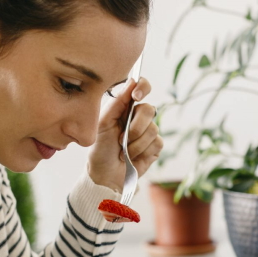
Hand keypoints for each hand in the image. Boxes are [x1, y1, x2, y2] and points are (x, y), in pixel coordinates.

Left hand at [87, 77, 163, 192]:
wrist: (105, 175)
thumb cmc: (100, 148)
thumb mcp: (103, 124)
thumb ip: (117, 103)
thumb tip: (132, 81)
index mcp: (125, 107)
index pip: (141, 87)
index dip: (143, 87)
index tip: (136, 96)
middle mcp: (138, 116)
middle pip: (149, 109)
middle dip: (134, 127)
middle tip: (121, 138)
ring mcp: (148, 131)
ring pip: (152, 129)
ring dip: (135, 144)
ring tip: (123, 151)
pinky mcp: (155, 146)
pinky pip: (156, 143)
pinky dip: (141, 152)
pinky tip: (132, 157)